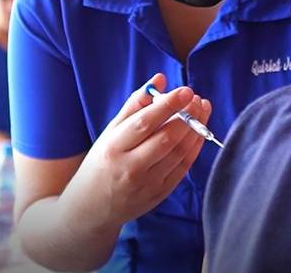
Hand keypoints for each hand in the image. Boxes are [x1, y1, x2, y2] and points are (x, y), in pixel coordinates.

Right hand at [59, 73, 211, 231]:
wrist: (89, 210)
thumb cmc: (100, 163)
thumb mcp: (110, 132)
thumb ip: (135, 105)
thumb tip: (160, 79)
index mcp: (113, 147)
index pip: (145, 123)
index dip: (168, 105)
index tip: (186, 90)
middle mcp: (130, 167)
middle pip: (166, 138)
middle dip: (187, 116)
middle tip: (196, 98)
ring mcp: (147, 184)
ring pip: (178, 153)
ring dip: (195, 129)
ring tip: (201, 109)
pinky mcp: (160, 194)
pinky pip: (183, 167)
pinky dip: (194, 147)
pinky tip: (200, 130)